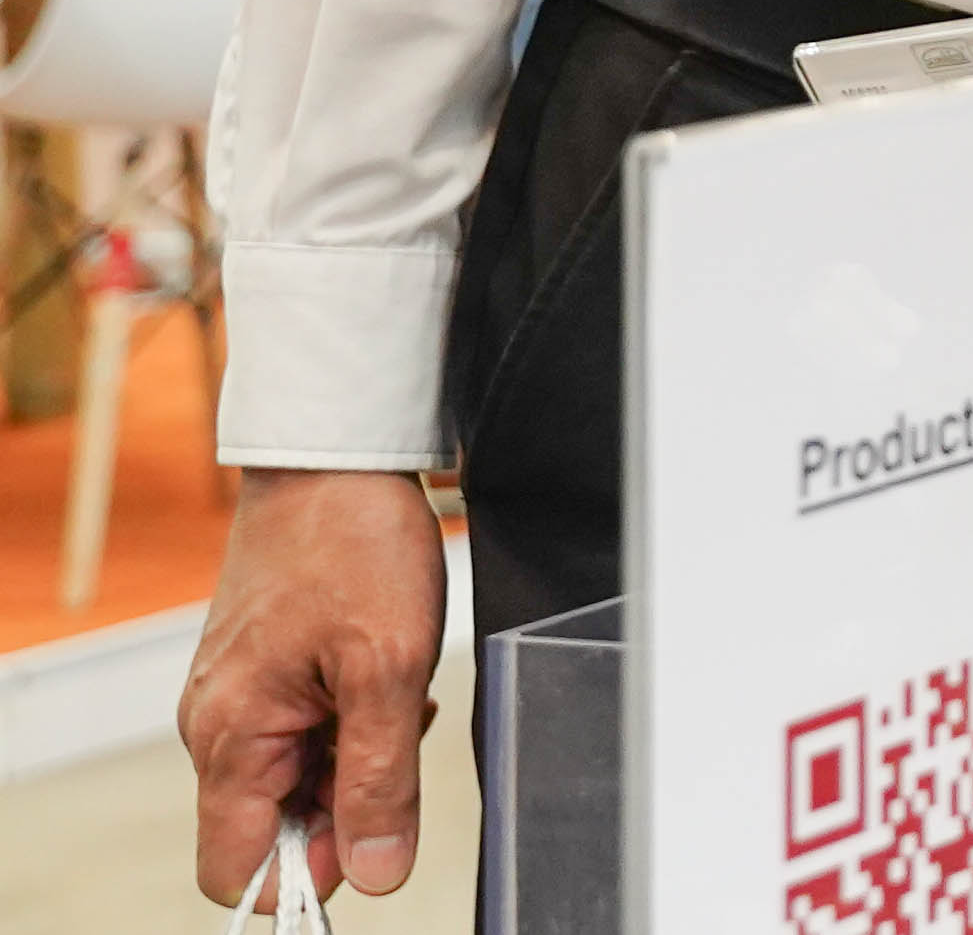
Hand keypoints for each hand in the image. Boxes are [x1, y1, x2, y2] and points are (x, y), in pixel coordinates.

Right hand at [184, 467, 448, 901]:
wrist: (334, 457)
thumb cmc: (352, 542)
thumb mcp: (390, 667)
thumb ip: (382, 779)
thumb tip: (377, 873)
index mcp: (228, 737)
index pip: (236, 870)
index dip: (306, 872)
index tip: (372, 835)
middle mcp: (216, 726)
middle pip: (275, 824)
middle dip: (347, 800)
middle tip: (399, 734)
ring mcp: (238, 696)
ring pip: (300, 775)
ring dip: (358, 752)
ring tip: (396, 689)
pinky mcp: (263, 671)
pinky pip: (306, 729)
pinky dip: (353, 718)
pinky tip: (386, 674)